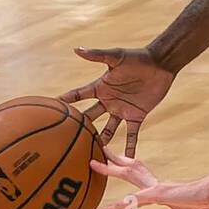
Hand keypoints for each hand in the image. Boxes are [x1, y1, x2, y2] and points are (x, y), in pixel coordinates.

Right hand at [59, 47, 175, 155]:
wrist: (160, 64)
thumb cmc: (138, 58)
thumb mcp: (116, 56)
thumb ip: (97, 55)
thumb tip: (76, 49)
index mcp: (101, 87)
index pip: (77, 95)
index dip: (64, 101)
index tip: (47, 108)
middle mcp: (108, 101)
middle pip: (90, 116)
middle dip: (79, 127)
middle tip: (64, 140)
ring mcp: (122, 110)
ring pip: (108, 129)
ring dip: (101, 141)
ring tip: (91, 156)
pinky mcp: (137, 115)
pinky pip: (131, 134)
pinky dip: (130, 146)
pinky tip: (125, 159)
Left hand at [92, 150, 208, 208]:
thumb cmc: (207, 206)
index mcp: (163, 192)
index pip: (138, 194)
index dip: (122, 203)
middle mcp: (157, 186)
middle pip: (130, 172)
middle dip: (114, 164)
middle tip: (97, 159)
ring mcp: (156, 188)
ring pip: (128, 176)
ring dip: (109, 169)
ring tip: (93, 163)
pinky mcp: (159, 194)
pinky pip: (134, 200)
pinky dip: (120, 206)